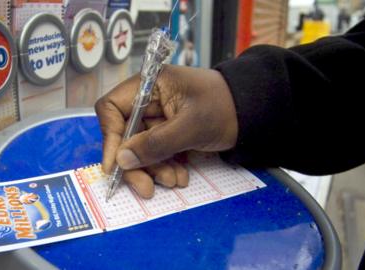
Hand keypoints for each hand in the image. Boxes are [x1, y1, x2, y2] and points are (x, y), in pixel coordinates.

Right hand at [95, 65, 237, 197]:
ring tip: (175, 180)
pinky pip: (156, 153)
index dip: (110, 137)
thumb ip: (156, 143)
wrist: (253, 113)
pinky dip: (165, 167)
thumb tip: (121, 160)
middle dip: (136, 163)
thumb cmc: (224, 108)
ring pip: (140, 148)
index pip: (112, 108)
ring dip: (154, 169)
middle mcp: (147, 101)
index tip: (116, 165)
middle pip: (125, 134)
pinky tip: (181, 176)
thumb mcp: (191, 126)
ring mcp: (157, 118)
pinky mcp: (167, 133)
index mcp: (149, 86)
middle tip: (146, 188)